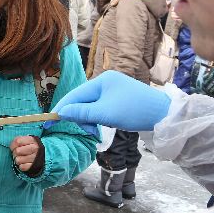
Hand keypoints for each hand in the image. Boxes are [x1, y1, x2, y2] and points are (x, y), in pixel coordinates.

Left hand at [10, 136, 40, 172]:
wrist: (44, 156)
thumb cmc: (31, 147)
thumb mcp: (27, 140)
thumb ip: (18, 140)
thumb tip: (11, 147)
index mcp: (32, 140)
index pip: (17, 141)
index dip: (13, 145)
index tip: (13, 147)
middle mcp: (35, 148)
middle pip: (17, 151)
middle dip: (15, 153)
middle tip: (18, 154)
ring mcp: (35, 158)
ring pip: (18, 160)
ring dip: (18, 160)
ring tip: (22, 158)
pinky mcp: (34, 166)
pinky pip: (22, 167)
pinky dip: (21, 166)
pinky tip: (25, 163)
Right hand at [49, 70, 171, 134]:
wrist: (164, 115)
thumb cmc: (135, 111)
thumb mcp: (105, 114)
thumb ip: (81, 113)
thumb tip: (61, 113)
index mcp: (102, 80)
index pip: (75, 95)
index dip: (62, 108)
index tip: (49, 121)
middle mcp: (106, 82)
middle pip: (82, 101)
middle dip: (80, 117)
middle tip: (88, 131)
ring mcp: (113, 90)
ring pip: (91, 106)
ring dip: (89, 120)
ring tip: (97, 131)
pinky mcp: (119, 99)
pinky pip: (100, 108)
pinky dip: (98, 119)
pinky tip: (102, 126)